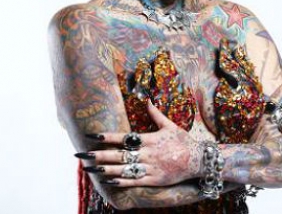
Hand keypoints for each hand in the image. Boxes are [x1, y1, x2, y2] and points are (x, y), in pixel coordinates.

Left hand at [79, 101, 202, 186]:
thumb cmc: (183, 141)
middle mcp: (148, 154)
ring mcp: (151, 168)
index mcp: (150, 139)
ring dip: (106, 169)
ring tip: (90, 169)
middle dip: (100, 155)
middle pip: (120, 155)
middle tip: (82, 155)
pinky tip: (108, 180)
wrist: (198, 160)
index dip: (107, 137)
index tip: (92, 136)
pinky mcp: (154, 180)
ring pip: (124, 169)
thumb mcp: (170, 125)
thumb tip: (147, 99)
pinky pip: (135, 181)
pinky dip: (121, 181)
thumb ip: (155, 114)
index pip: (124, 138)